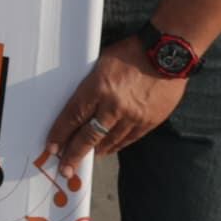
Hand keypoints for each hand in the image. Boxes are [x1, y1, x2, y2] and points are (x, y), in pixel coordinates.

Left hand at [39, 37, 186, 189]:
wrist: (168, 54)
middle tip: (65, 168)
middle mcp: (114, 105)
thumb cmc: (132, 52)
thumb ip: (91, 85)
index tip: (52, 146)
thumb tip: (79, 105)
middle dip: (74, 154)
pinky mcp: (149, 121)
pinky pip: (128, 139)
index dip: (60, 134)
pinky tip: (107, 150)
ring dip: (94, 151)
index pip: (73, 116)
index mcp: (98, 87)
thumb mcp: (102, 63)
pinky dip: (115, 146)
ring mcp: (133, 116)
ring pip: (108, 141)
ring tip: (84, 158)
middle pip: (88, 136)